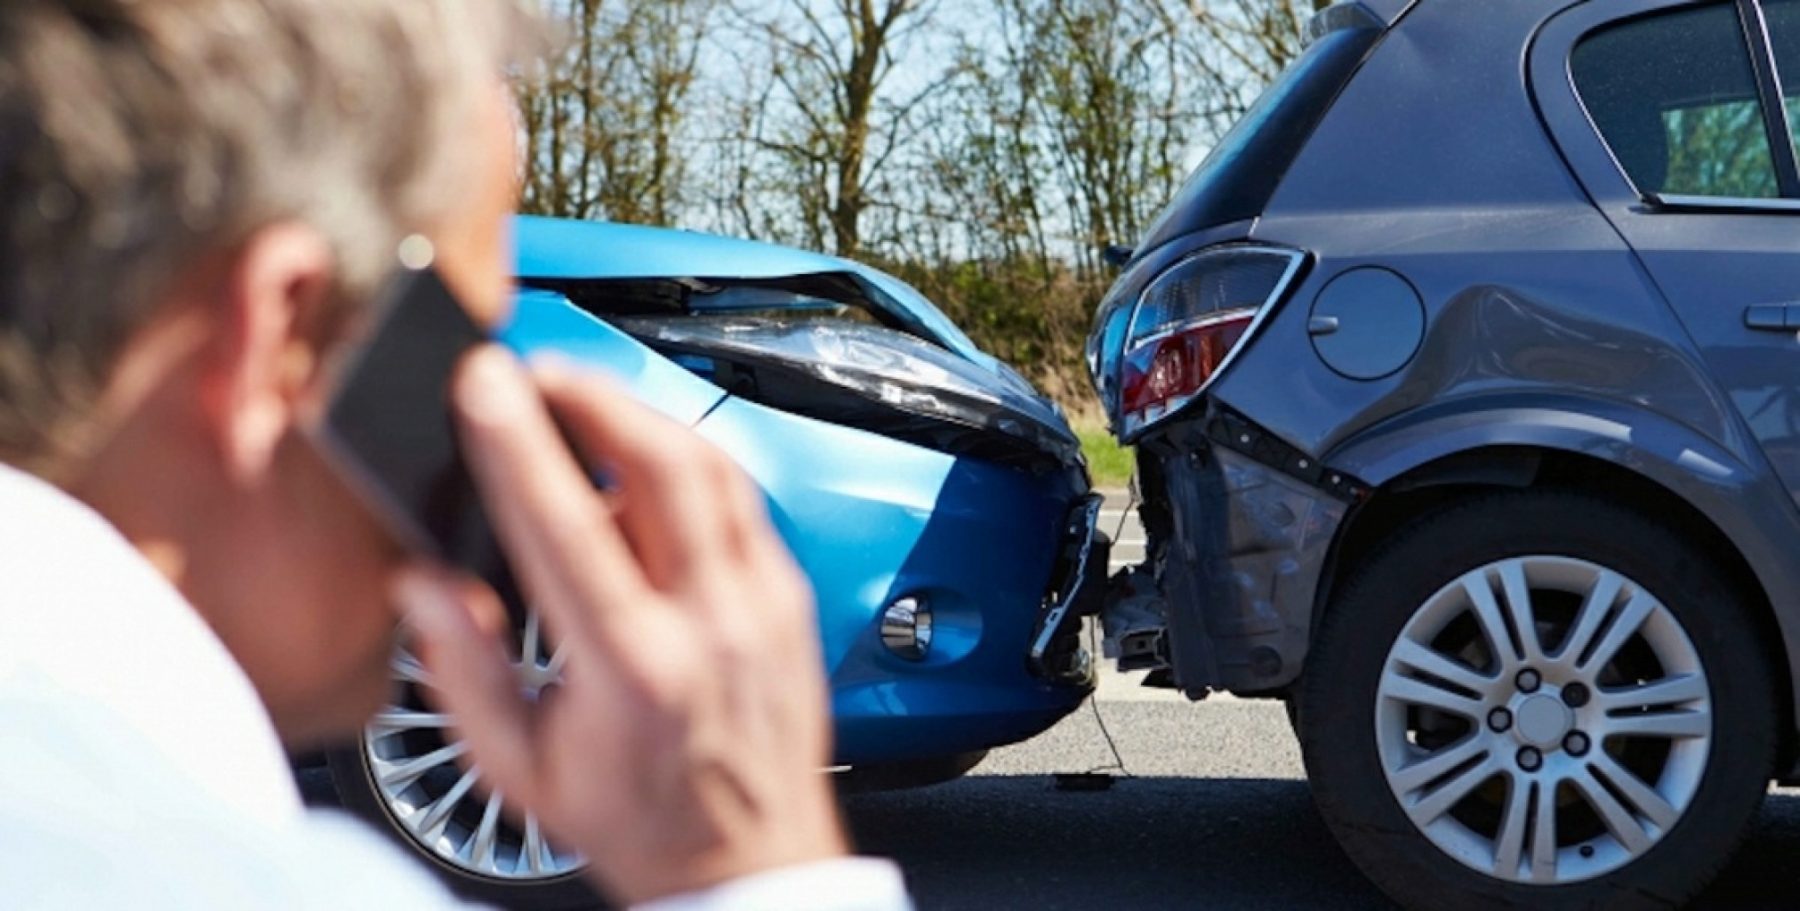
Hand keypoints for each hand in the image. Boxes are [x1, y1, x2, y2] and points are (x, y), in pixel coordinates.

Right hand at [394, 346, 847, 904]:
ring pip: (713, 466)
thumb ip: (463, 671)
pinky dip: (688, 463)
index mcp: (633, 669)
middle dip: (592, 394)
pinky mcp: (791, 596)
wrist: (750, 864)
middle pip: (662, 463)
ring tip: (582, 401)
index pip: (568, 524)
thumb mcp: (521, 769)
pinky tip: (644, 463)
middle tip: (536, 372)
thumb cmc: (638, 820)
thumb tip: (422, 583)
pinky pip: (741, 499)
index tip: (483, 383)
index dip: (518, 442)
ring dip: (641, 415)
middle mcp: (712, 623)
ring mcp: (764, 604)